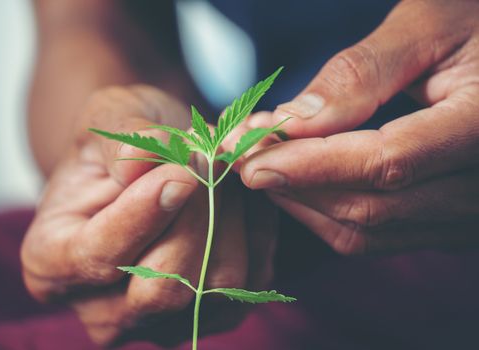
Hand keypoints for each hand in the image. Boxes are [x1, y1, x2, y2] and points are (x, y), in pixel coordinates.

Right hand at [21, 86, 277, 344]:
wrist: (152, 164)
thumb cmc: (122, 144)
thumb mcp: (108, 118)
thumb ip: (119, 139)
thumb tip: (142, 161)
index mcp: (52, 262)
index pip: (99, 256)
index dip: (145, 214)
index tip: (181, 171)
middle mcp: (102, 309)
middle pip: (162, 287)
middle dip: (197, 216)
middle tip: (211, 160)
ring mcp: (160, 321)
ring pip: (216, 287)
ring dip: (232, 218)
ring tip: (225, 170)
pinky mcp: (211, 314)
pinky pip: (252, 281)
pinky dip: (257, 231)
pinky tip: (243, 194)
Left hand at [236, 0, 478, 253]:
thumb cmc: (475, 21)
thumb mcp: (428, 26)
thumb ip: (363, 73)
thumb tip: (296, 120)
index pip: (386, 162)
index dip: (310, 166)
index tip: (251, 159)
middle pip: (369, 207)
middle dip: (294, 184)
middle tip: (244, 153)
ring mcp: (470, 213)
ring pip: (367, 232)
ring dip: (304, 202)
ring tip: (263, 163)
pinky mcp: (450, 220)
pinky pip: (379, 236)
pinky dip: (328, 213)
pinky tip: (299, 182)